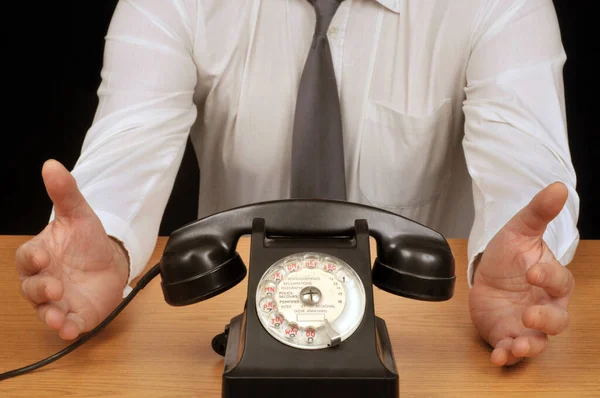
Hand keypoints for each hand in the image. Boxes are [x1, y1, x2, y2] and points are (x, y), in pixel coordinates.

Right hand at [15, 160, 129, 339]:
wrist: (111, 260)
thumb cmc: (88, 240)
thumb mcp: (80, 214)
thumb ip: (65, 193)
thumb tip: (51, 164)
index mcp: (40, 255)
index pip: (26, 259)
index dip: (31, 259)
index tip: (43, 256)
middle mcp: (44, 280)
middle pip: (31, 288)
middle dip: (40, 289)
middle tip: (55, 286)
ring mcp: (58, 300)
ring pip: (44, 310)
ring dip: (48, 315)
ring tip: (56, 318)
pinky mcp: (75, 315)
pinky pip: (67, 324)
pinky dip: (66, 329)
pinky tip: (70, 330)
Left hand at [469, 182, 573, 365]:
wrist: (486, 275)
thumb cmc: (509, 256)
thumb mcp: (518, 231)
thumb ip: (538, 212)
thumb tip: (558, 187)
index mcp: (552, 280)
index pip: (558, 281)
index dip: (547, 277)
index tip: (531, 270)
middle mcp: (545, 306)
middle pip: (558, 320)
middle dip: (546, 319)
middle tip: (528, 313)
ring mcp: (527, 324)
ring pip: (538, 341)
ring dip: (529, 345)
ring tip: (516, 345)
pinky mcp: (508, 335)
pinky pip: (512, 349)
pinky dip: (506, 354)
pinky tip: (497, 356)